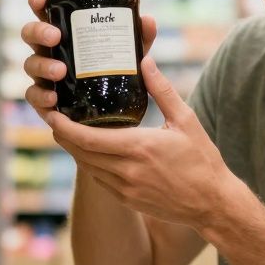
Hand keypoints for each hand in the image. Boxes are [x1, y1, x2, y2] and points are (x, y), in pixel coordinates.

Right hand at [20, 0, 156, 122]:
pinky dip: (41, 96)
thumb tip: (147, 20)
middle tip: (56, 36)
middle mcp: (50, 50)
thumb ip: (139, 37)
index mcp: (66, 31)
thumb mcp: (130, 53)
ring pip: (30, 64)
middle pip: (30, 33)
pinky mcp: (45, 100)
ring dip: (43, 65)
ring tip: (61, 71)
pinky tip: (54, 98)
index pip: (46, 10)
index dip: (38, 1)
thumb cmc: (117, 72)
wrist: (113, 111)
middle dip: (39, 31)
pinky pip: (34, 96)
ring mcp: (44, 74)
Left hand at [47, 56, 243, 229]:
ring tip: (69, 132)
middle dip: (63, 136)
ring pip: (87, 168)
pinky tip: (93, 152)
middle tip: (55, 118)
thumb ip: (162, 90)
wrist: (213, 203)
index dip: (63, 127)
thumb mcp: (186, 119)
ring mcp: (125, 189)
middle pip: (80, 153)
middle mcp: (127, 171)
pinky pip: (100, 180)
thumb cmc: (202, 160)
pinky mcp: (128, 200)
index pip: (87, 138)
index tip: (51, 114)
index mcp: (138, 148)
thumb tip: (145, 60)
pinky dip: (91, 165)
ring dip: (76, 151)